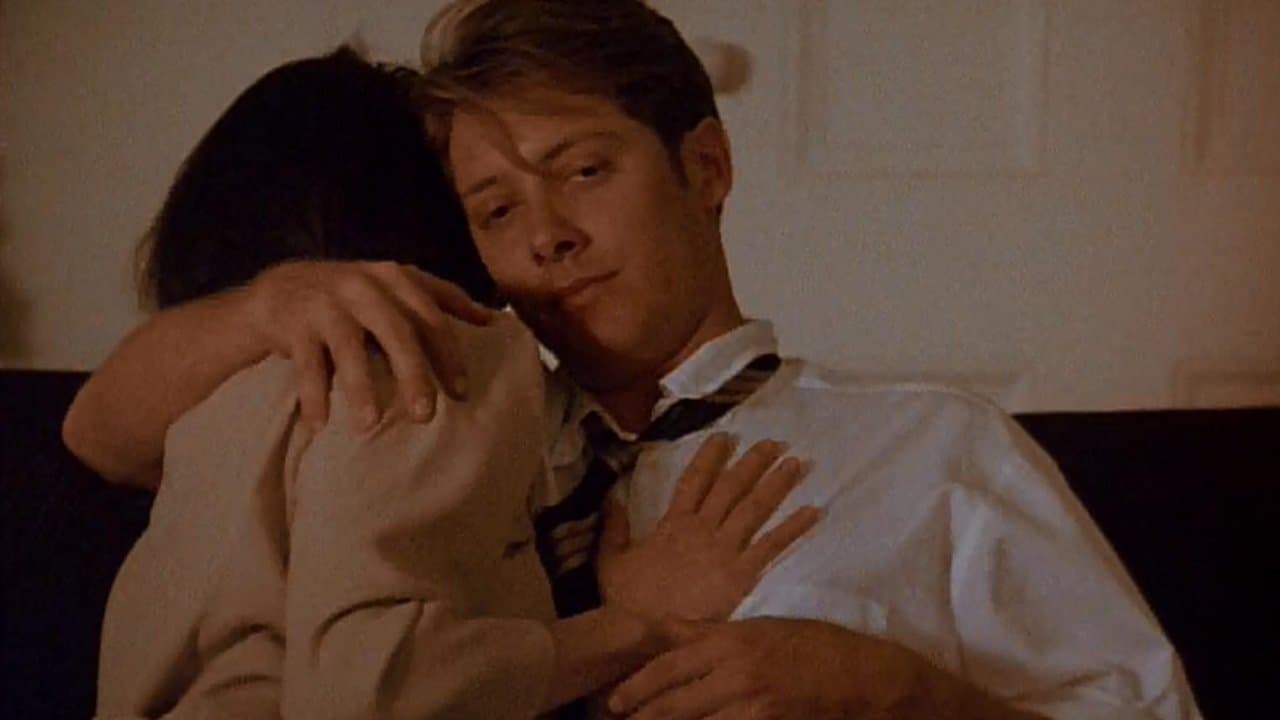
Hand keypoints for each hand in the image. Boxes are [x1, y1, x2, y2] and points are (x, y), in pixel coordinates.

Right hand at [244, 260, 495, 430]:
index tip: (461, 391)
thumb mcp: (395, 288)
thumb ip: (439, 299)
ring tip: (370, 425)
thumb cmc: (352, 297)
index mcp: (394, 279)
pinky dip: (313, 395)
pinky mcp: (293, 322)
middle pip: (396, 331)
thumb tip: (494, 320)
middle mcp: (362, 285)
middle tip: (425, 415)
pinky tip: (320, 426)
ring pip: (348, 347)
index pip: (430, 316)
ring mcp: (325, 302)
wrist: (280, 289)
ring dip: (360, 387)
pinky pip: (305, 363)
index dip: (447, 353)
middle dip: (413, 373)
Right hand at [597, 434, 819, 624]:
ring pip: (755, 508)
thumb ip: (614, 529)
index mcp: (674, 523)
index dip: (710, 457)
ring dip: (776, 485)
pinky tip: (813, 512)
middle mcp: (702, 529)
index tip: (726, 436)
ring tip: (796, 463)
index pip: (694, 480)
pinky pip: (771, 546)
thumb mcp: (610, 561)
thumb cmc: (626, 602)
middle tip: (775, 442)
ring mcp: (723, 550)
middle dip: (753, 463)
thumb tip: (612, 497)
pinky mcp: (740, 575)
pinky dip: (793, 528)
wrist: (642, 634)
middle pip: (732, 487)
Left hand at [608, 618, 917, 719]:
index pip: (670, 665)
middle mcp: (737, 674)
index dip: (638, 686)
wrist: (865, 676)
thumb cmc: (813, 646)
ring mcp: (754, 707)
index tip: (614, 701)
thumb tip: (665, 626)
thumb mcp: (758, 628)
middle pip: (675, 704)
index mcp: (731, 642)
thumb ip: (706, 632)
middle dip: (644, 717)